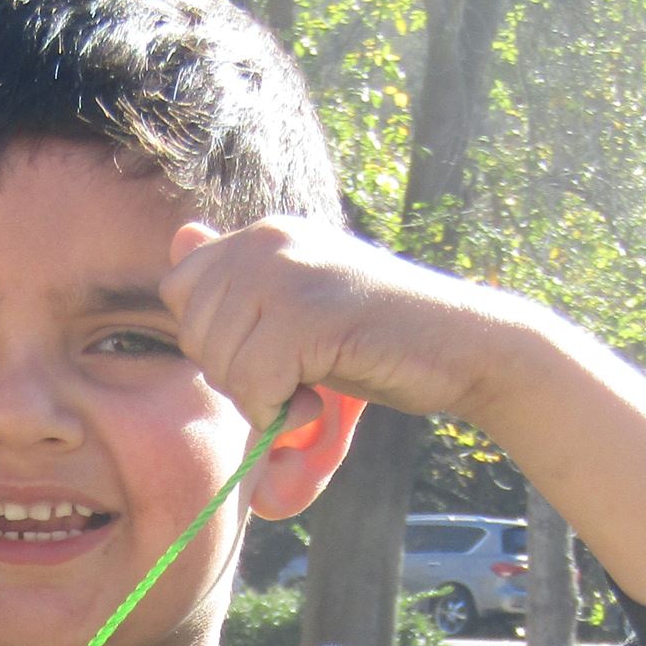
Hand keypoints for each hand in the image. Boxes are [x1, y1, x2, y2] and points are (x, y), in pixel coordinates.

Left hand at [160, 218, 535, 434]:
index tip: (268, 350)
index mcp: (264, 234)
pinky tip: (319, 400)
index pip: (181, 289)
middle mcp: (268, 240)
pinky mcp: (308, 315)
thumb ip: (240, 282)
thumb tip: (179, 234)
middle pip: (194, 331)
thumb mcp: (300, 306)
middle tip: (296, 373)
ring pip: (221, 362)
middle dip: (235, 373)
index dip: (212, 338)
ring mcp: (287, 272)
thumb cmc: (381, 338)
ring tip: (313, 383)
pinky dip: (280, 411)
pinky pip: (254, 385)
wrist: (466, 347)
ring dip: (262, 396)